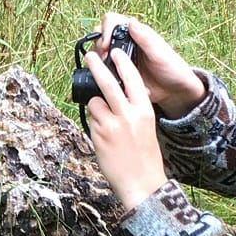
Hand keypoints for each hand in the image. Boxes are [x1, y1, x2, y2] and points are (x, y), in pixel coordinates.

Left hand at [82, 46, 166, 210]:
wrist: (141, 183)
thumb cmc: (144, 156)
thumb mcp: (146, 126)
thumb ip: (133, 109)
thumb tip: (114, 95)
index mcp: (144, 110)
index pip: (132, 79)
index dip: (122, 63)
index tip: (115, 52)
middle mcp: (128, 115)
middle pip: (108, 83)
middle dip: (97, 66)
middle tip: (89, 56)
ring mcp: (112, 125)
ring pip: (95, 102)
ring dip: (95, 105)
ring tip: (104, 119)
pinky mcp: (99, 136)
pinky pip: (91, 120)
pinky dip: (94, 122)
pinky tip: (103, 136)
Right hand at [97, 12, 204, 115]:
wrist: (174, 91)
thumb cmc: (172, 68)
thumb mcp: (160, 53)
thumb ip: (146, 38)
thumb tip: (131, 22)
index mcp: (135, 33)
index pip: (111, 21)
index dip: (105, 30)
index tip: (106, 46)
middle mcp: (125, 43)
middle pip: (100, 36)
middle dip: (99, 47)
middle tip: (105, 61)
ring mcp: (119, 58)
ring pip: (98, 54)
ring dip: (99, 62)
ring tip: (109, 73)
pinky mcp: (117, 73)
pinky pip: (103, 72)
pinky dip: (103, 75)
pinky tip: (114, 83)